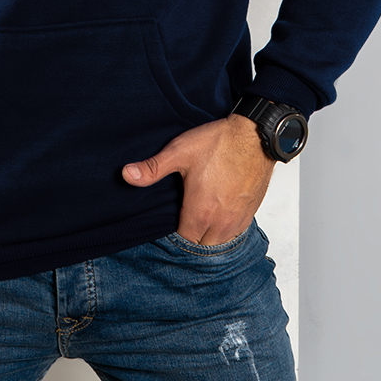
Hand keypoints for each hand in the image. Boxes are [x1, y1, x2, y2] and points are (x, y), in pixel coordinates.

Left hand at [122, 114, 276, 244]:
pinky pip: (235, 233)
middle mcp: (221, 222)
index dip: (174, 233)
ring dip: (208, 235)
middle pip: (201, 245)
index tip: (170, 220)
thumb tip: (127, 175)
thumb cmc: (218, 142)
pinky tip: (217, 213)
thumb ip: (152, 168)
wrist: (254, 135)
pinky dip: (224, 229)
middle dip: (191, 236)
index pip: (183, 240)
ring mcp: (238, 219)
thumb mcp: (179, 152)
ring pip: (219, 242)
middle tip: (183, 217)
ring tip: (199, 217)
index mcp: (201, 212)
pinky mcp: (250, 213)